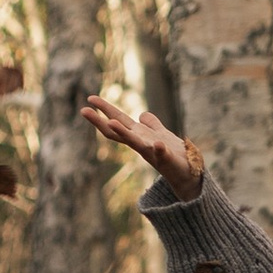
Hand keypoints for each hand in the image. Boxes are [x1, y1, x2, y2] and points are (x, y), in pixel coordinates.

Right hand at [81, 92, 202, 199]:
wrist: (190, 174)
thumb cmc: (174, 155)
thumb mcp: (160, 134)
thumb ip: (152, 124)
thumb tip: (142, 115)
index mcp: (140, 136)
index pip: (118, 121)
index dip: (104, 110)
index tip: (89, 98)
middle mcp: (141, 144)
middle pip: (117, 131)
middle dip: (100, 121)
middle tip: (83, 110)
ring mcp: (153, 153)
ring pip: (135, 142)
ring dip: (124, 133)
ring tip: (112, 122)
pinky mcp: (168, 160)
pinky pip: (163, 154)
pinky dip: (159, 149)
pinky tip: (157, 144)